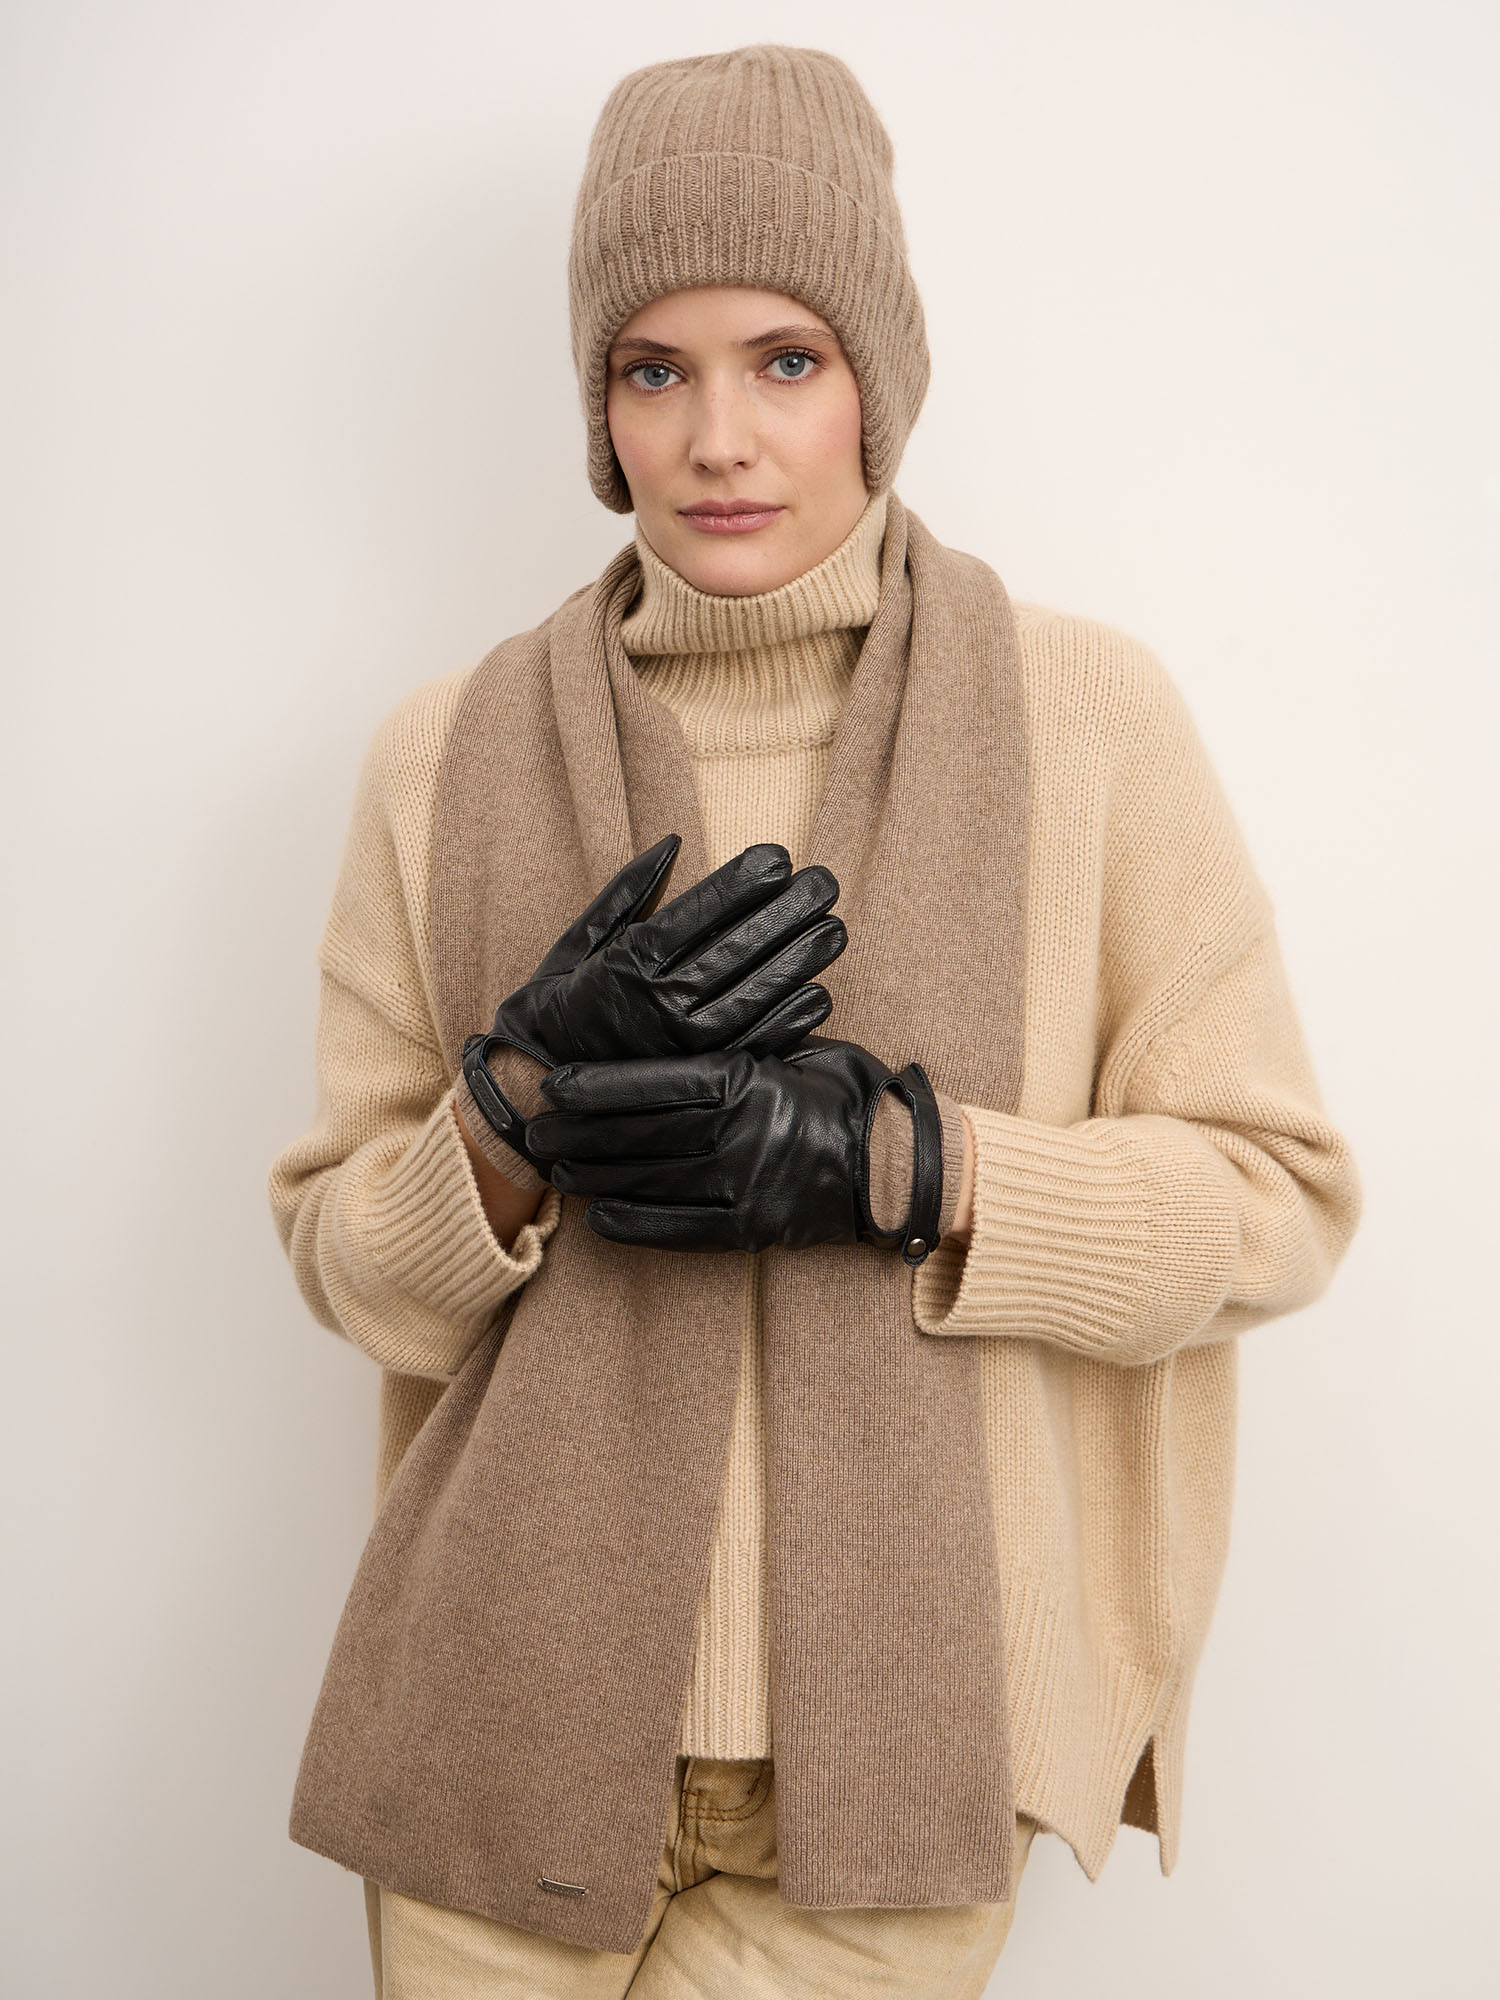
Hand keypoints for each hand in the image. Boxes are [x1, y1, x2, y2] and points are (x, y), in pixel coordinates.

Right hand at [461, 834, 846, 1175]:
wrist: (534, 1086)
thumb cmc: (558, 1004)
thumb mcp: (580, 940)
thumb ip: (627, 892)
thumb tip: (674, 843)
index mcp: (628, 961)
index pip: (695, 914)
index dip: (741, 884)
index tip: (779, 857)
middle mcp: (657, 1003)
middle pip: (733, 951)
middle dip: (785, 913)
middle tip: (825, 883)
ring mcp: (680, 1045)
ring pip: (751, 997)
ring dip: (798, 962)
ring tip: (836, 930)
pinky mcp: (695, 1077)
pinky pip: (751, 1047)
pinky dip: (788, 1022)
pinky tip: (821, 993)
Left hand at [525, 1034, 943, 1262]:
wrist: (900, 1160)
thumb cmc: (845, 1091)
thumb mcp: (792, 1048)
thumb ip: (737, 1045)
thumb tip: (681, 1025)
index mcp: (744, 1080)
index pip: (652, 1082)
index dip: (597, 1084)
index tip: (556, 1083)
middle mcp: (735, 1133)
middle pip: (637, 1133)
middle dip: (578, 1132)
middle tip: (535, 1130)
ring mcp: (742, 1184)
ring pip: (649, 1181)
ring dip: (595, 1176)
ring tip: (555, 1170)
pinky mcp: (752, 1228)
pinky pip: (680, 1229)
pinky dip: (635, 1224)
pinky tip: (599, 1218)